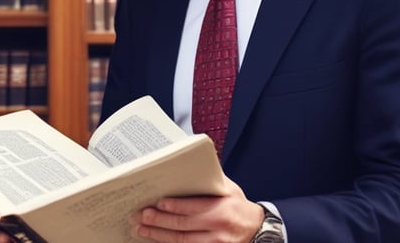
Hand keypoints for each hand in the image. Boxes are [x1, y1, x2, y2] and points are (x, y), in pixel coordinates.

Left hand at [131, 174, 264, 242]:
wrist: (258, 231)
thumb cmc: (239, 207)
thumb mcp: (229, 190)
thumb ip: (210, 180)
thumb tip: (189, 165)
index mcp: (222, 209)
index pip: (194, 208)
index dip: (174, 207)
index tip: (157, 204)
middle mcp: (218, 228)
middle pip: (183, 226)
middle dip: (159, 221)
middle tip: (141, 216)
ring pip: (181, 241)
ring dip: (158, 236)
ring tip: (141, 230)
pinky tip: (155, 240)